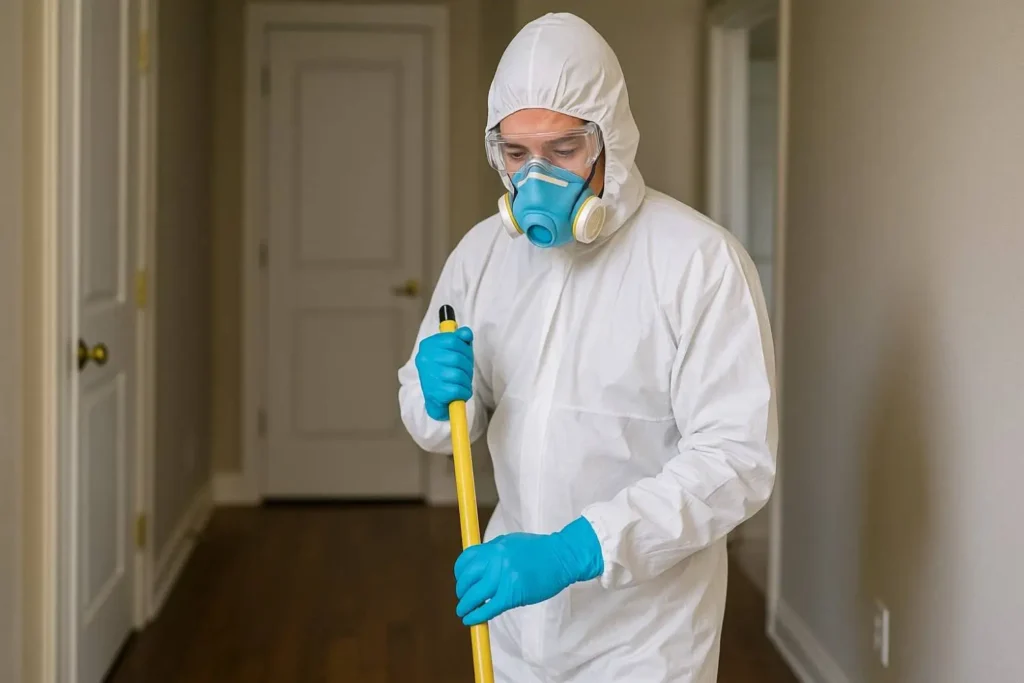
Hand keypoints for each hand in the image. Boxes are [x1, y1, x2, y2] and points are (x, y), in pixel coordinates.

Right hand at [415, 327, 473, 420]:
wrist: (435, 400)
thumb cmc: (445, 372)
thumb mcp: (452, 351)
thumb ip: (460, 339)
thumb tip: (466, 333)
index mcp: (428, 345)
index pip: (452, 340)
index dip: (465, 348)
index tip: (465, 355)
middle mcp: (425, 360)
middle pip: (457, 358)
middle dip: (467, 366)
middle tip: (466, 372)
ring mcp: (428, 376)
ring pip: (458, 375)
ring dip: (466, 380)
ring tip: (463, 383)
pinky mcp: (434, 393)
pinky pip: (458, 390)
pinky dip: (465, 392)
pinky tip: (462, 392)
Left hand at [453, 517, 603, 625]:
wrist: (562, 558)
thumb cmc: (539, 551)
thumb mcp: (511, 543)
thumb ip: (493, 553)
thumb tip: (477, 567)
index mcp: (495, 546)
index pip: (466, 560)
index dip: (459, 573)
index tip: (461, 581)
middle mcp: (496, 560)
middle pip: (467, 579)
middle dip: (461, 591)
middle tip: (463, 598)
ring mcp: (504, 577)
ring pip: (474, 596)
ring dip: (465, 606)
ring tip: (464, 612)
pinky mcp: (512, 594)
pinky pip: (488, 608)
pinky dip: (477, 616)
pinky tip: (472, 620)